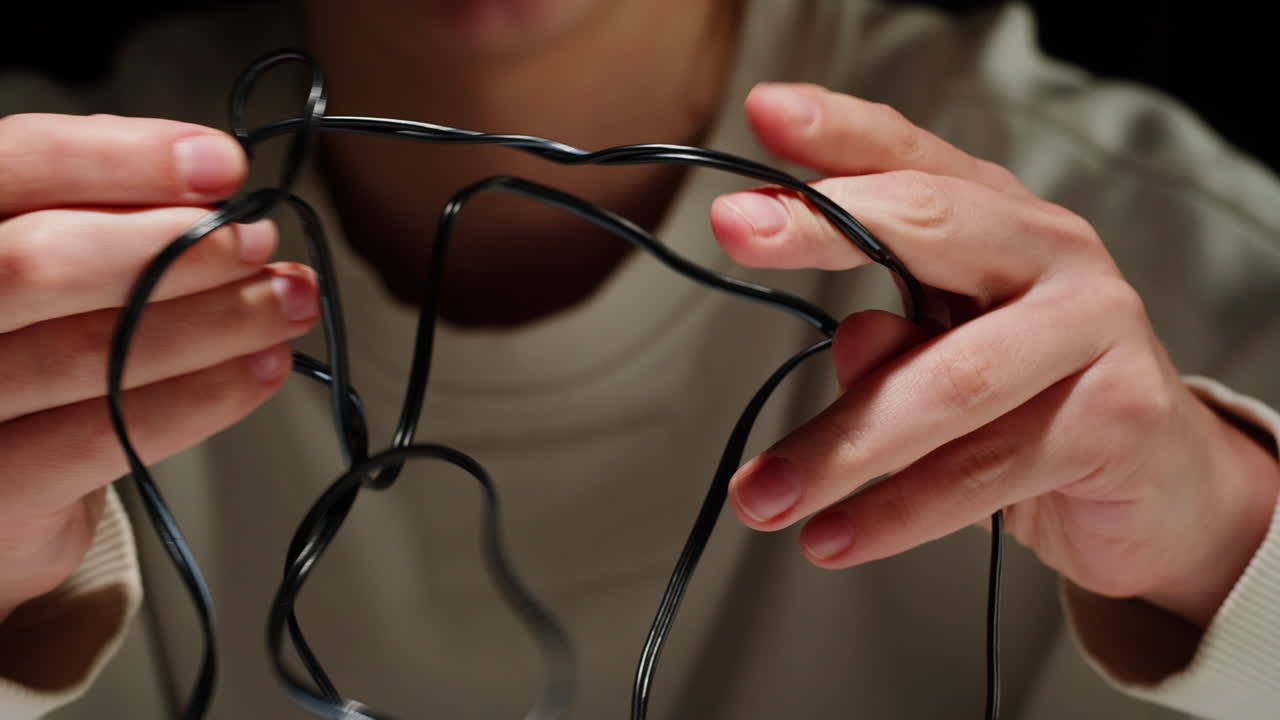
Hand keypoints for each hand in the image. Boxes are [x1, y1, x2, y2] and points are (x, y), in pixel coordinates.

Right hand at [0, 114, 319, 620]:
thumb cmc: (27, 345)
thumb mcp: (46, 258)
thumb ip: (102, 213)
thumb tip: (211, 185)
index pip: (17, 163)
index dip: (121, 158)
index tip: (221, 165)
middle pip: (39, 263)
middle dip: (176, 248)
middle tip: (260, 244)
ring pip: (91, 351)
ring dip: (216, 321)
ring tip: (287, 303)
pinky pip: (116, 433)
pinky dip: (207, 395)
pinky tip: (260, 368)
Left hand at [710, 84, 1279, 627]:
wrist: (1154, 485)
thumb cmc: (1029, 403)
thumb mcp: (943, 357)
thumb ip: (888, 340)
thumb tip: (848, 337)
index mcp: (997, 219)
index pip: (910, 156)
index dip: (837, 132)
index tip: (765, 111)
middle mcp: (1050, 252)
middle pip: (931, 224)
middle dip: (822, 226)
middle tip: (733, 232)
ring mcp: (1093, 327)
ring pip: (946, 380)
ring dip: (839, 446)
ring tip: (762, 496)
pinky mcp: (1115, 416)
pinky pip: (984, 471)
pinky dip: (898, 513)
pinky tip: (835, 539)